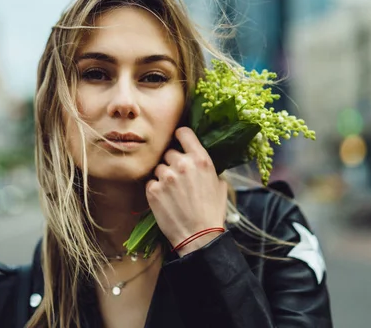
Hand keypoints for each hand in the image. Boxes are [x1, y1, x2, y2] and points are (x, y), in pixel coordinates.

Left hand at [146, 127, 227, 255]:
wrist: (199, 237)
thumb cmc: (212, 212)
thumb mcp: (219, 185)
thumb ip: (208, 168)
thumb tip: (200, 162)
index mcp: (201, 159)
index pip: (184, 132)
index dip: (179, 136)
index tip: (178, 141)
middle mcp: (182, 164)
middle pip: (169, 152)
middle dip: (172, 162)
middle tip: (178, 178)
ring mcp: (166, 177)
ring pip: (158, 168)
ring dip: (163, 177)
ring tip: (172, 193)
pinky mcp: (153, 190)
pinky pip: (150, 182)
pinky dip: (156, 190)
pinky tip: (166, 200)